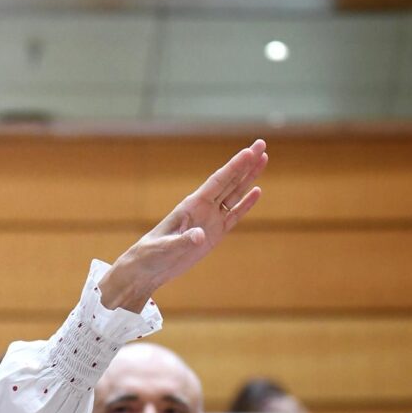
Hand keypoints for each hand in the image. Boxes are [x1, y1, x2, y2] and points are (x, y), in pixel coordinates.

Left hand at [99, 139, 267, 311]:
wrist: (148, 268)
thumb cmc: (152, 254)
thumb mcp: (166, 248)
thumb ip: (183, 241)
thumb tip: (200, 236)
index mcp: (192, 206)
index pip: (218, 182)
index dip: (234, 166)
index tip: (249, 151)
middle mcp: (203, 208)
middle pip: (229, 181)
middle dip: (246, 164)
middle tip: (261, 144)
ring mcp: (210, 220)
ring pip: (234, 194)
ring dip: (248, 178)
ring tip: (263, 159)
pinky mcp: (214, 234)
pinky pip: (234, 216)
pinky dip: (246, 204)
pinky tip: (257, 191)